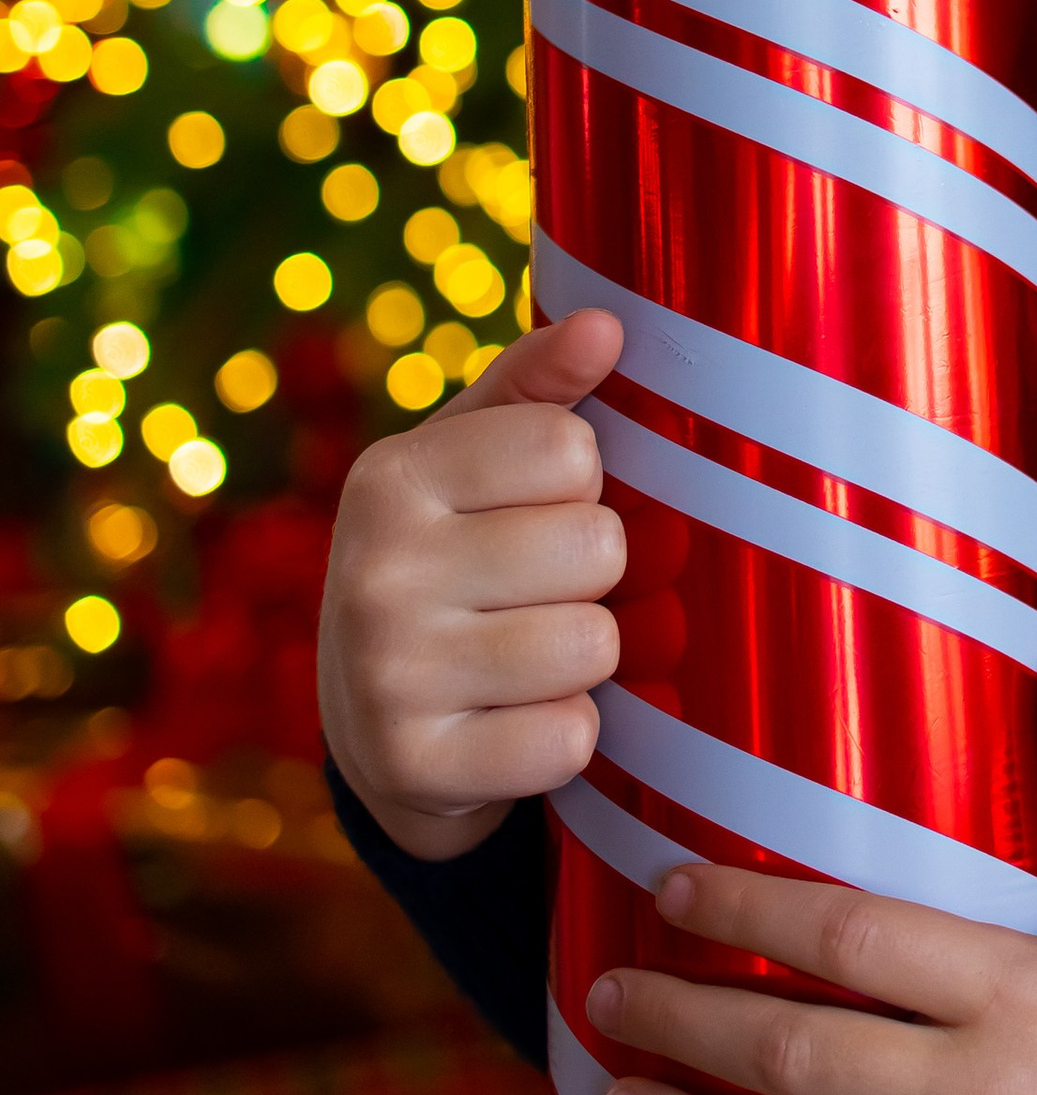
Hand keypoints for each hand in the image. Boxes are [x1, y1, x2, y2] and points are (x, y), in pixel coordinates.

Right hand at [318, 305, 626, 863]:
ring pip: (593, 646)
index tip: (535, 510)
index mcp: (394, 476)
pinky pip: (569, 740)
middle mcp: (376, 571)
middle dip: (593, 574)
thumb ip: (540, 386)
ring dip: (586, 657)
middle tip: (539, 592)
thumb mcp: (475, 458)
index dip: (580, 484)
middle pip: (597, 547)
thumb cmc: (451, 555)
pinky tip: (515, 720)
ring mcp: (388, 677)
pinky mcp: (417, 769)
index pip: (572, 448)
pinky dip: (565, 735)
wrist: (374, 724)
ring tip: (530, 654)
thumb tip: (605, 325)